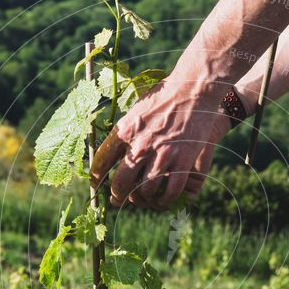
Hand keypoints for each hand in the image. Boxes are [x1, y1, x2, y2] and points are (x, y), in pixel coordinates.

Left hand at [90, 79, 227, 209]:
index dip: (95, 178)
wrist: (193, 89)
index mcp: (125, 131)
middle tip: (117, 199)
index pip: (101, 162)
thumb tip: (111, 150)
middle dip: (117, 195)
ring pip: (145, 191)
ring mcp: (162, 155)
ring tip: (144, 197)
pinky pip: (171, 191)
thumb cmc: (163, 97)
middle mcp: (140, 145)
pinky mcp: (182, 161)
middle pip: (121, 183)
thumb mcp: (135, 111)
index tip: (95, 186)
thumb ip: (124, 132)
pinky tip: (163, 199)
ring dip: (143, 198)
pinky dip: (166, 200)